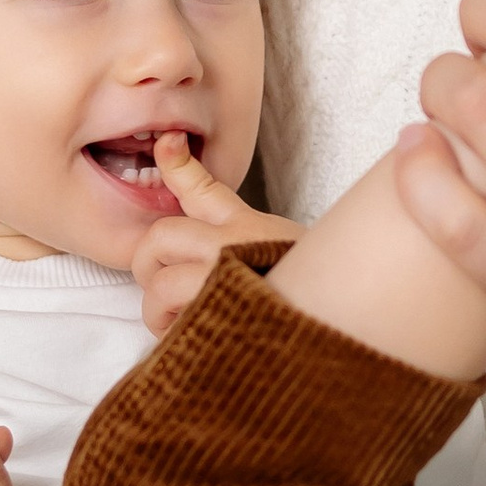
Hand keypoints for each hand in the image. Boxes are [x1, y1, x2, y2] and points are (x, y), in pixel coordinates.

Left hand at [130, 129, 299, 333]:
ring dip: (159, 312)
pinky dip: (173, 337)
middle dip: (148, 265)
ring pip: (162, 286)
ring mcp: (223, 285)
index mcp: (249, 227)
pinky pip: (174, 327)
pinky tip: (195, 341)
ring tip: (180, 324)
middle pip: (161, 236)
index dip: (177, 164)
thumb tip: (206, 230)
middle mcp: (233, 248)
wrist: (336, 329)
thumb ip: (246, 238)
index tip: (167, 145)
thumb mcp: (287, 249)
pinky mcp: (218, 321)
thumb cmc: (315, 298)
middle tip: (162, 291)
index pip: (204, 187)